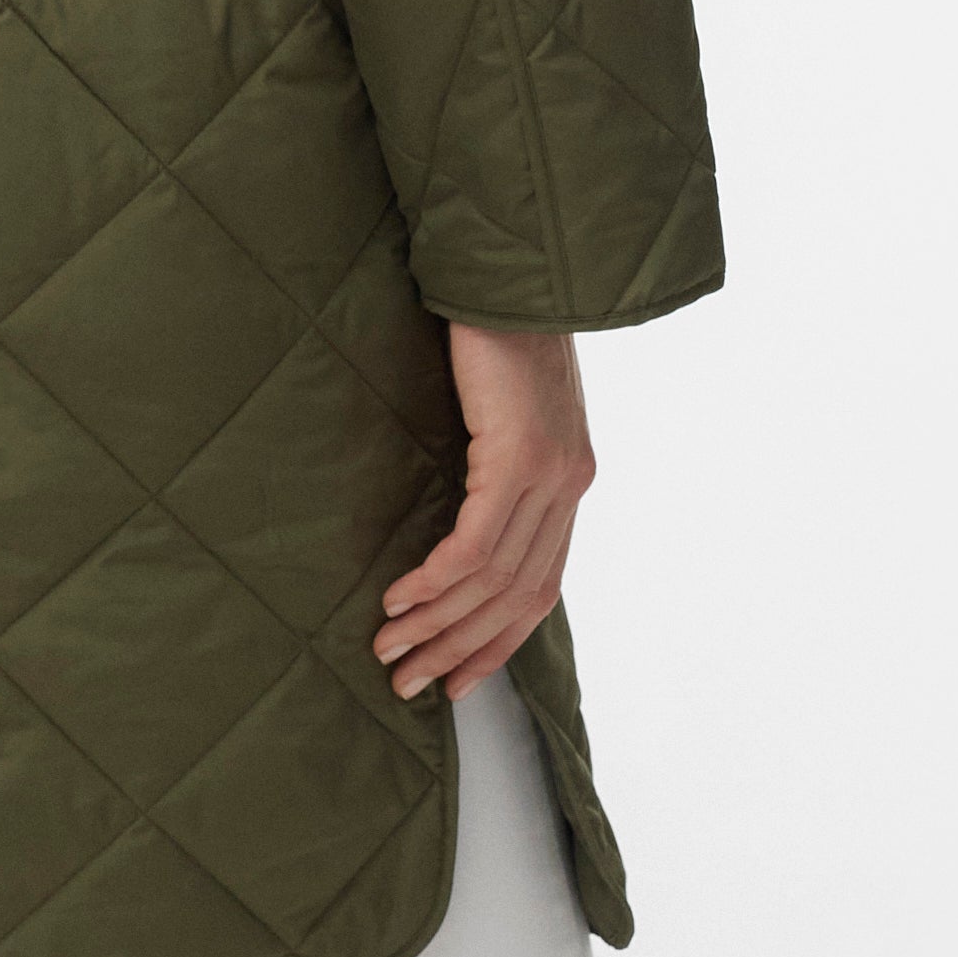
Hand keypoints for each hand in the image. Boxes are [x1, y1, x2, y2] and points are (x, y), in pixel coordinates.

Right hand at [374, 320, 592, 701]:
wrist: (512, 275)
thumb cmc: (494, 334)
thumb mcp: (501, 413)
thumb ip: (494, 468)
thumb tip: (454, 522)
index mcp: (568, 481)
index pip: (541, 589)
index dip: (498, 642)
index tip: (456, 682)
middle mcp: (569, 485)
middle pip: (518, 598)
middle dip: (460, 649)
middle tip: (408, 682)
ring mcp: (550, 473)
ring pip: (494, 579)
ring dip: (436, 623)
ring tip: (388, 649)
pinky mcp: (519, 456)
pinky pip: (474, 543)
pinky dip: (435, 581)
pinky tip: (400, 599)